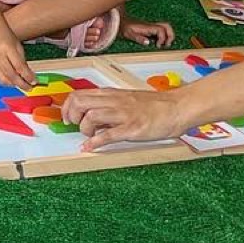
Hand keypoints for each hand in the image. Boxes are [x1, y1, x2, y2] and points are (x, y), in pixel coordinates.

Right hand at [0, 21, 34, 93]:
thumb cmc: (5, 36)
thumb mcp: (18, 46)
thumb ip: (22, 61)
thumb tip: (29, 75)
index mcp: (7, 48)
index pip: (19, 67)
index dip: (28, 76)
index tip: (34, 81)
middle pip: (11, 75)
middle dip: (21, 84)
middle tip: (29, 87)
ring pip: (2, 79)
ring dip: (13, 84)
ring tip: (20, 84)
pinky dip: (4, 81)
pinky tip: (11, 80)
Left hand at [62, 87, 189, 149]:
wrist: (176, 108)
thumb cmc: (153, 106)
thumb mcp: (126, 99)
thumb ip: (109, 105)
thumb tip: (92, 115)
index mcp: (111, 94)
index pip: (79, 94)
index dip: (67, 106)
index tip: (67, 117)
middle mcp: (114, 101)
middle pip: (80, 102)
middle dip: (70, 115)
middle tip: (74, 126)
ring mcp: (123, 114)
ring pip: (91, 117)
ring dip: (84, 129)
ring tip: (88, 136)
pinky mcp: (132, 128)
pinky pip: (108, 135)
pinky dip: (94, 143)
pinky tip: (89, 148)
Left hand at [120, 16, 174, 46]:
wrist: (121, 22)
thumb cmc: (125, 28)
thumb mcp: (129, 34)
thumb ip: (138, 38)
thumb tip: (148, 42)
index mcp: (147, 27)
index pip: (160, 30)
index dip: (162, 38)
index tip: (158, 46)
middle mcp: (151, 26)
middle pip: (167, 26)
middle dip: (171, 35)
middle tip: (167, 44)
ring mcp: (152, 26)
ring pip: (165, 27)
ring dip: (169, 35)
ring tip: (165, 44)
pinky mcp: (150, 28)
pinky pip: (161, 30)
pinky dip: (164, 35)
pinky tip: (159, 42)